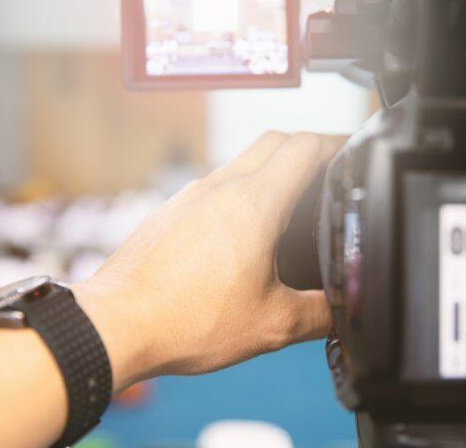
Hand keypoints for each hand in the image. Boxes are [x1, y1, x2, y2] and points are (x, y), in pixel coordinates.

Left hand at [72, 131, 343, 389]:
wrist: (114, 325)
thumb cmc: (185, 320)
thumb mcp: (271, 325)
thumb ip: (319, 315)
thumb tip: (345, 314)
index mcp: (255, 204)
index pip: (305, 147)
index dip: (336, 142)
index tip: (351, 151)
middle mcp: (221, 188)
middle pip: (275, 141)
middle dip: (308, 148)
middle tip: (327, 169)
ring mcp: (191, 195)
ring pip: (242, 161)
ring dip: (271, 169)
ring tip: (290, 201)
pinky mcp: (170, 212)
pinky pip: (214, 185)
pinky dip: (239, 192)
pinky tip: (241, 230)